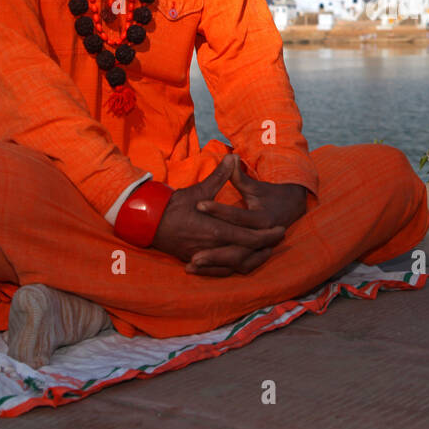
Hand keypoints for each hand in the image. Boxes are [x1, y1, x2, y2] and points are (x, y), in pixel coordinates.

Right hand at [151, 154, 286, 275]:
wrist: (147, 222)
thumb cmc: (173, 205)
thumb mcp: (198, 191)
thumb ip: (219, 177)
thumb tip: (233, 156)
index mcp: (214, 230)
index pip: (248, 237)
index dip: (267, 235)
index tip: (281, 230)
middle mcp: (211, 247)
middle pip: (246, 253)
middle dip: (264, 247)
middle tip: (279, 239)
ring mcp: (203, 257)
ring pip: (235, 265)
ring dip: (253, 259)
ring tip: (266, 251)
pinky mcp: (196, 261)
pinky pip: (220, 271)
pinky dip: (234, 268)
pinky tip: (244, 262)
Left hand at [187, 159, 309, 276]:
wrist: (291, 208)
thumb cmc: (269, 196)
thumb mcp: (255, 187)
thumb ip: (239, 176)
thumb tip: (230, 157)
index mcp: (262, 218)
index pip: (238, 217)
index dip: (218, 210)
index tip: (198, 205)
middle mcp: (263, 237)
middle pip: (237, 249)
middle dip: (214, 253)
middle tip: (191, 254)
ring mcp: (260, 249)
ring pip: (237, 262)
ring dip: (214, 265)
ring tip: (191, 264)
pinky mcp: (254, 256)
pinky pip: (236, 268)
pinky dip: (218, 271)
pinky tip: (198, 270)